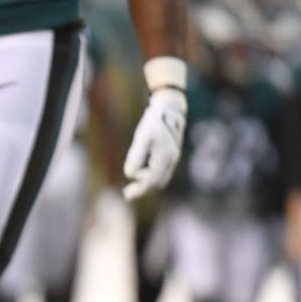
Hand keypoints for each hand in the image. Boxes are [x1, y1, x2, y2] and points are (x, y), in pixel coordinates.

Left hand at [122, 87, 186, 201]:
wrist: (170, 107)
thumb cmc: (155, 121)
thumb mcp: (142, 137)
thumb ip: (136, 156)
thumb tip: (130, 175)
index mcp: (165, 158)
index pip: (152, 181)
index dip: (140, 190)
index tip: (127, 195)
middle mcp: (171, 160)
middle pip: (157, 182)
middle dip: (143, 190)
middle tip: (127, 195)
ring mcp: (173, 157)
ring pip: (160, 178)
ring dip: (147, 184)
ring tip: (132, 188)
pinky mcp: (171, 153)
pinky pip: (162, 171)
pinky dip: (152, 177)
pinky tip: (142, 175)